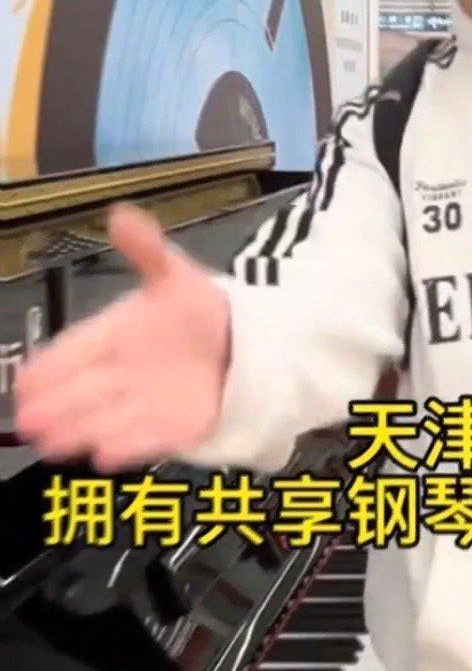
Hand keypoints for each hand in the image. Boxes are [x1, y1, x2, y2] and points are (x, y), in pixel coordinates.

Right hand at [14, 203, 231, 471]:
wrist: (246, 343)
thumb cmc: (198, 311)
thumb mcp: (174, 275)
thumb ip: (146, 250)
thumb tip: (120, 214)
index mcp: (112, 334)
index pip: (74, 350)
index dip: (48, 366)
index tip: (25, 380)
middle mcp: (120, 373)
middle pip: (80, 391)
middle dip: (54, 405)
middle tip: (26, 418)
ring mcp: (142, 403)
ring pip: (103, 418)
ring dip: (77, 431)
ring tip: (51, 442)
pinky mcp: (170, 428)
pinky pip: (143, 440)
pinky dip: (125, 446)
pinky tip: (104, 455)